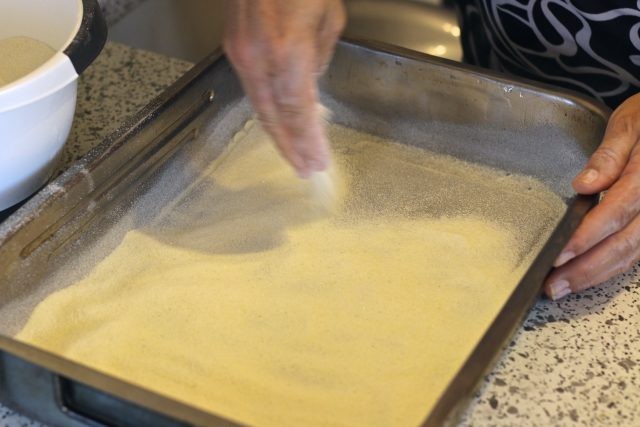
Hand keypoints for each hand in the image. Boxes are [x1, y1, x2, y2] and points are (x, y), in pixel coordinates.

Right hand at [223, 0, 345, 176]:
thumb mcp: (329, 17)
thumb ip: (320, 58)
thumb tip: (312, 82)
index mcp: (288, 51)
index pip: (299, 111)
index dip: (308, 141)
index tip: (318, 161)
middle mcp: (259, 57)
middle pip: (275, 117)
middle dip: (292, 147)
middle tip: (306, 169)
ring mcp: (241, 53)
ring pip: (260, 106)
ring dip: (278, 134)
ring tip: (294, 155)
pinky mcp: (233, 47)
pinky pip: (252, 88)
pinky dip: (267, 110)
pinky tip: (278, 123)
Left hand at [544, 93, 639, 299]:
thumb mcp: (630, 123)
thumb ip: (609, 155)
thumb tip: (585, 184)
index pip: (617, 212)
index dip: (587, 236)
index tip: (560, 254)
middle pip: (626, 243)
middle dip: (588, 269)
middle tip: (553, 286)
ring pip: (634, 254)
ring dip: (598, 274)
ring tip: (563, 287)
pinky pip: (639, 251)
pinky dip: (613, 266)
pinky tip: (588, 275)